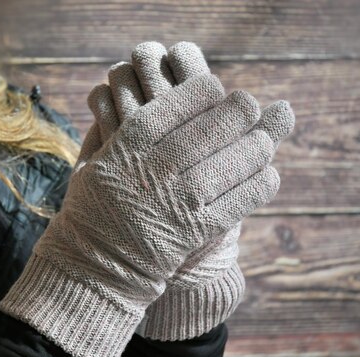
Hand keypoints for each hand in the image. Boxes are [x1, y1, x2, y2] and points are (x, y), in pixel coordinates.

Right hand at [1, 62, 278, 356]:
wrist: (96, 263)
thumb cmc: (96, 203)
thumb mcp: (93, 157)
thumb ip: (116, 123)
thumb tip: (147, 94)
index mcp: (129, 143)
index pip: (181, 101)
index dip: (207, 92)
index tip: (217, 90)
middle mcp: (157, 167)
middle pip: (216, 126)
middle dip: (240, 111)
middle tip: (248, 106)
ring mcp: (179, 199)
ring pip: (236, 160)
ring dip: (258, 146)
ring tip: (261, 141)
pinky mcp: (198, 230)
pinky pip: (243, 199)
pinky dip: (262, 184)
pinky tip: (266, 175)